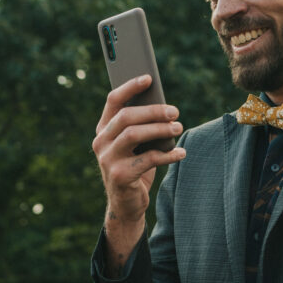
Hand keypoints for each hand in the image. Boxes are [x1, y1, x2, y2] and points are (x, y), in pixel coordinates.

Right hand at [92, 75, 185, 273]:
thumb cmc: (135, 167)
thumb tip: (164, 107)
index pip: (113, 101)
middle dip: (153, 111)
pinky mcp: (120, 176)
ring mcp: (107, 159)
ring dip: (160, 129)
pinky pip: (147, 159)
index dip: (130, 87)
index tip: (148, 78)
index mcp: (103, 130)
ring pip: (134, 134)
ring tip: (178, 127)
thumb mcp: (135, 146)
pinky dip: (168, 155)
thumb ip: (141, 127)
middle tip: (175, 111)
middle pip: (126, 116)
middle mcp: (101, 142)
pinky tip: (181, 152)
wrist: (126, 205)